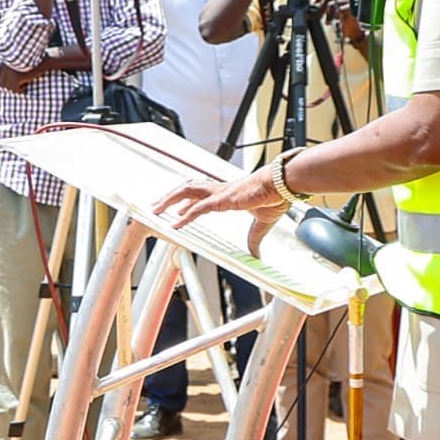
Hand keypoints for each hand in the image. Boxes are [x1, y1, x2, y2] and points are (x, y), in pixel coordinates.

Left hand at [155, 170, 287, 236]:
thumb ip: (255, 238)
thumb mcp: (262, 222)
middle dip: (171, 197)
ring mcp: (219, 193)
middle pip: (188, 188)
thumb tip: (255, 254)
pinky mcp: (223, 199)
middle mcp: (220, 190)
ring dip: (170, 199)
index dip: (187, 201)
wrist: (282, 185)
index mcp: (227, 193)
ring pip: (187, 191)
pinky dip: (185, 215)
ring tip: (157, 208)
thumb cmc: (275, 197)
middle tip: (157, 206)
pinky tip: (176, 222)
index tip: (178, 209)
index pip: (201, 195)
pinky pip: (199, 207)